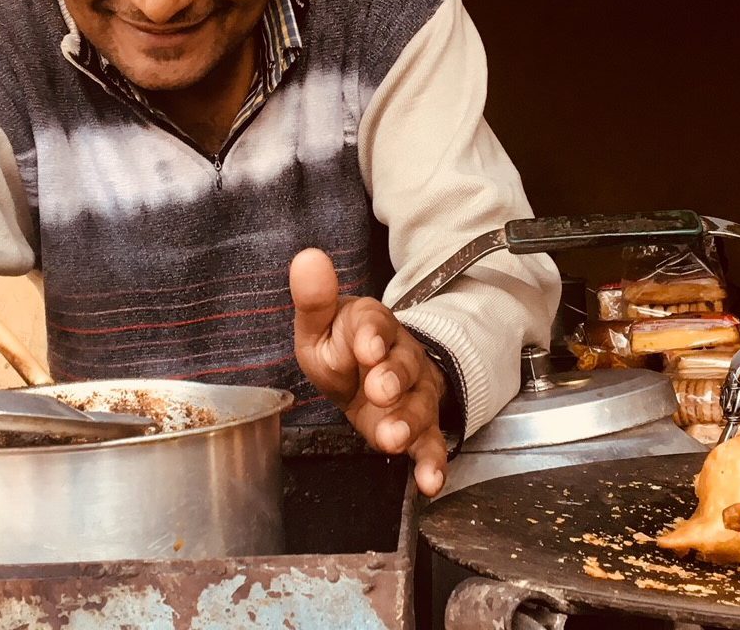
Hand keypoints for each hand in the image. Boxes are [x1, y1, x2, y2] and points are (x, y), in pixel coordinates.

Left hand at [291, 248, 449, 495]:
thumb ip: (313, 300)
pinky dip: (433, 463)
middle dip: (393, 378)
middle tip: (380, 390)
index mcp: (371, 326)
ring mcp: (414, 392)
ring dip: (407, 421)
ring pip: (419, 404)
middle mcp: (400, 356)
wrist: (369, 373)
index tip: (366, 347)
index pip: (374, 324)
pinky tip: (429, 481)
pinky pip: (432, 444)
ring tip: (391, 438)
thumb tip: (306, 259)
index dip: (371, 336)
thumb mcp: (319, 326)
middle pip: (403, 364)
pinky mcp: (421, 426)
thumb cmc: (341, 348)